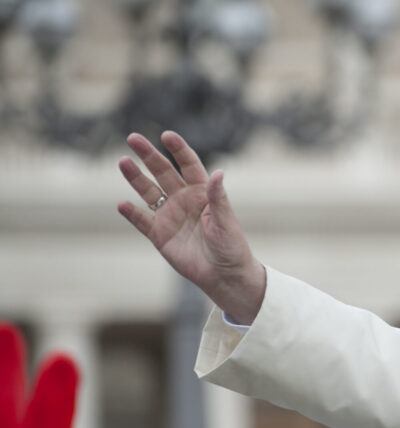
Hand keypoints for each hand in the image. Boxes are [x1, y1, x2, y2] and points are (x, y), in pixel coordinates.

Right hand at [117, 131, 265, 324]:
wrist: (224, 275)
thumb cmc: (231, 247)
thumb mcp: (226, 221)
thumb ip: (218, 198)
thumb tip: (218, 173)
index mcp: (203, 193)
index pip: (189, 165)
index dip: (178, 149)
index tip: (167, 135)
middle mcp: (184, 200)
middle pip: (163, 172)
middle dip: (149, 155)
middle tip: (133, 138)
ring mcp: (170, 216)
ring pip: (148, 191)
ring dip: (136, 178)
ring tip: (123, 162)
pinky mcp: (159, 235)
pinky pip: (142, 221)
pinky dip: (132, 213)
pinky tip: (122, 204)